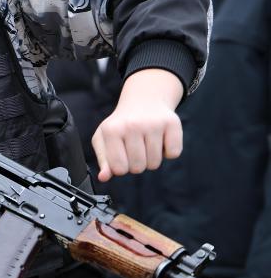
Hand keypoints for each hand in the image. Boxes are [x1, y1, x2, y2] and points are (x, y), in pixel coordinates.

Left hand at [91, 68, 183, 182]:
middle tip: (136, 148)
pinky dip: (169, 152)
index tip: (122, 156)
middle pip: (138, 168)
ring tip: (147, 143)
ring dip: (152, 159)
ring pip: (154, 163)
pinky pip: (173, 153)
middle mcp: (132, 125)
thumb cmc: (121, 125)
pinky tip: (161, 139)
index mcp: (112, 130)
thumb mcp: (104, 139)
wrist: (143, 100)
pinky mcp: (172, 123)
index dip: (122, 167)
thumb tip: (103, 177)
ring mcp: (153, 123)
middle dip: (137, 164)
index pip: (119, 169)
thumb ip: (104, 160)